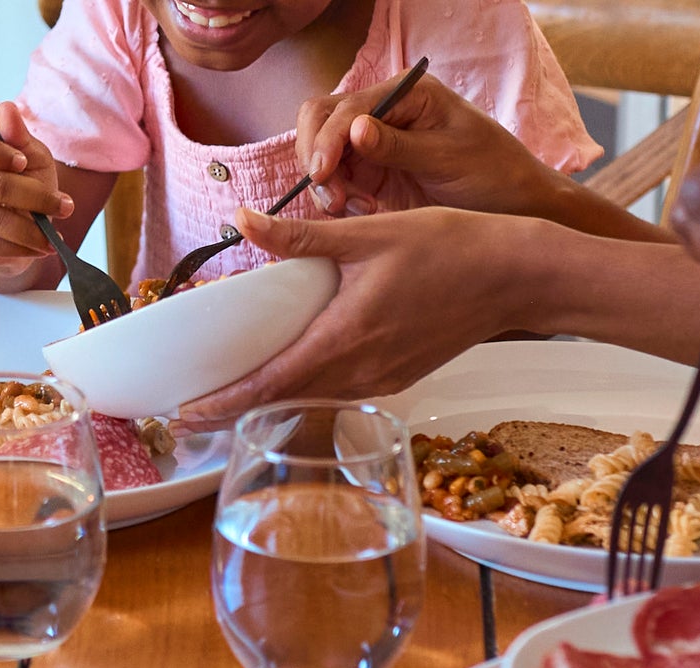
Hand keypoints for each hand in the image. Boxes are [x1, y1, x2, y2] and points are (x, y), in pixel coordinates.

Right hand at [0, 102, 73, 273]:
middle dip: (35, 197)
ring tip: (53, 236)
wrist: (18, 236)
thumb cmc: (26, 190)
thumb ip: (20, 137)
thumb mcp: (32, 160)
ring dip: (30, 230)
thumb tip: (6, 108)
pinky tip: (37, 248)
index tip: (23, 163)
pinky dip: (20, 249)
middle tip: (64, 207)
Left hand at [176, 206, 530, 425]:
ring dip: (266, 403)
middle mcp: (359, 370)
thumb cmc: (450, 249)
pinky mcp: (396, 375)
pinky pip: (337, 390)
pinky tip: (286, 378)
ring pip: (309, 399)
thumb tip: (241, 221)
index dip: (221, 404)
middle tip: (185, 414)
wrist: (517, 277)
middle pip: (281, 402)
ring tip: (225, 400)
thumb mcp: (367, 234)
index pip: (267, 385)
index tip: (182, 414)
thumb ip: (299, 238)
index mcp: (344, 338)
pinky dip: (303, 391)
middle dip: (232, 411)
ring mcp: (380, 379)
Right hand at [294, 72, 567, 217]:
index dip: (327, 140)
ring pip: (323, 156)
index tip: (321, 175)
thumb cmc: (493, 172)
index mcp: (406, 94)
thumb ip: (398, 145)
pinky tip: (362, 212)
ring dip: (326, 185)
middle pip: (322, 123)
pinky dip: (338, 199)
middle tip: (332, 199)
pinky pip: (337, 182)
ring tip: (351, 209)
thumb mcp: (448, 158)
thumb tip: (354, 129)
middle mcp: (385, 113)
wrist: (514, 208)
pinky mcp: (373, 175)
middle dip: (318, 160)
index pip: (346, 107)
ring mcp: (375, 145)